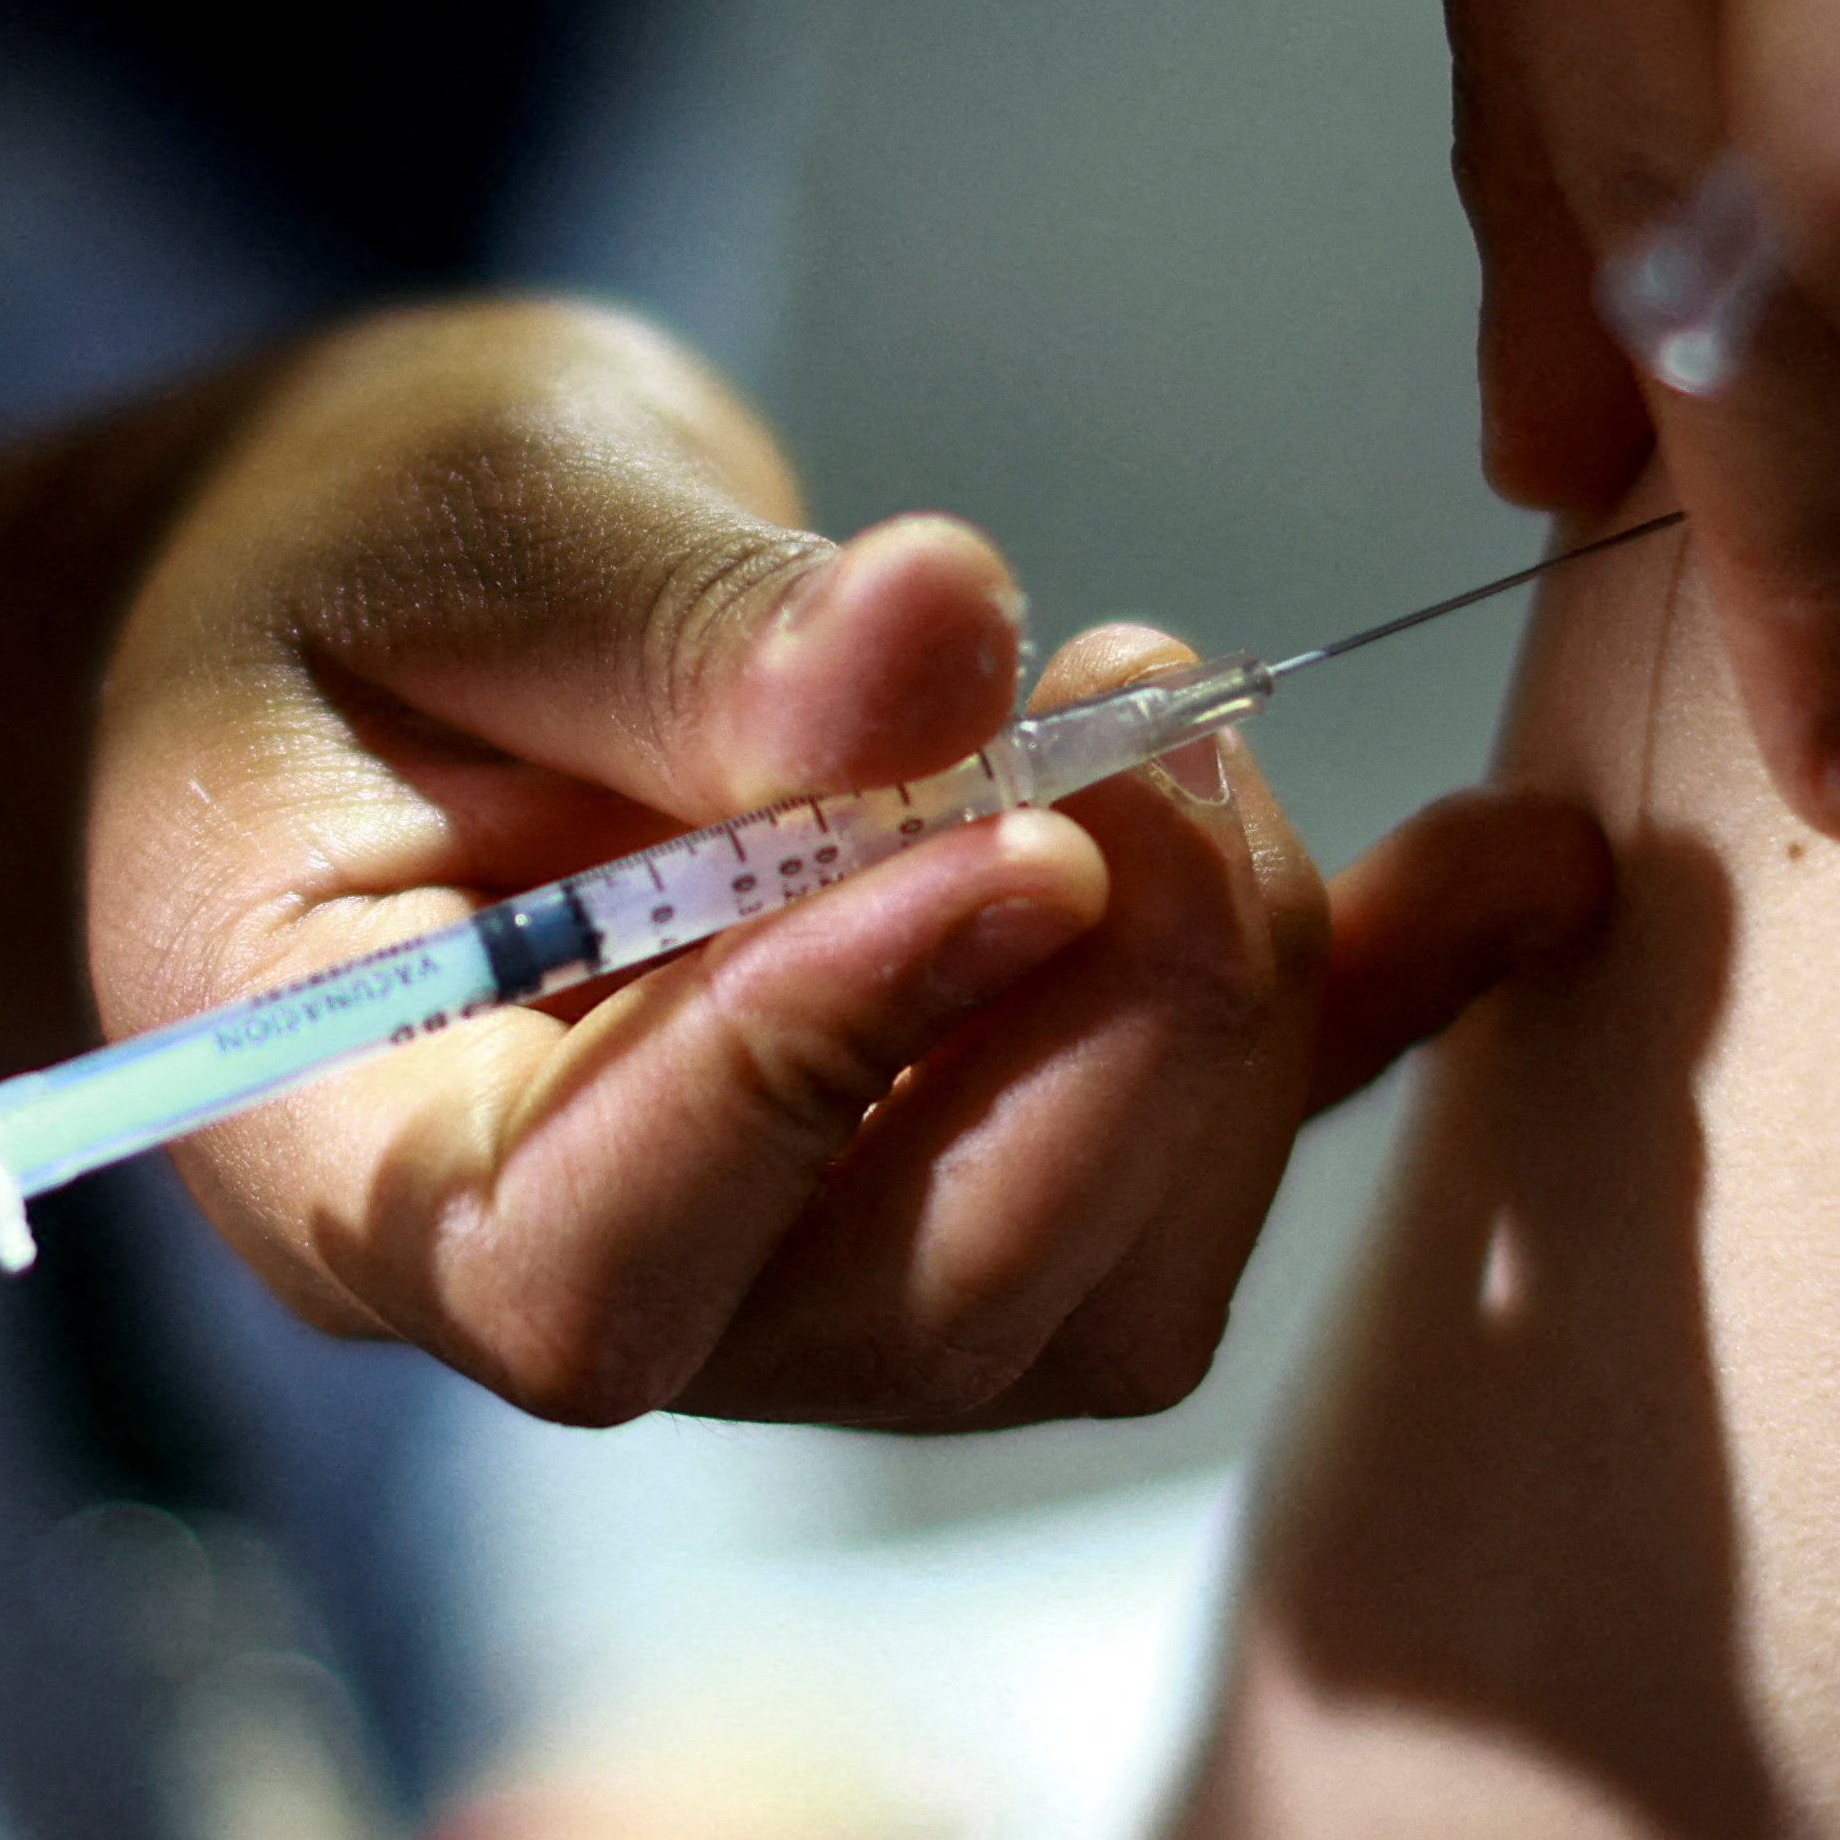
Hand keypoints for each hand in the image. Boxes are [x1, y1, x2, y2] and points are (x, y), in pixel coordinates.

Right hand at [84, 300, 1609, 1428]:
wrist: (363, 606)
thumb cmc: (327, 560)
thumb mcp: (454, 523)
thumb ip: (677, 622)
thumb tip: (948, 647)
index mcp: (351, 1148)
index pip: (582, 1267)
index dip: (811, 1087)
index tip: (1005, 847)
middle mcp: (580, 1266)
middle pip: (892, 1315)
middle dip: (1092, 1037)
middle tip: (1147, 730)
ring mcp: (786, 1252)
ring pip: (1078, 1296)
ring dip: (1217, 1026)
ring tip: (1188, 726)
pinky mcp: (960, 1158)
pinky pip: (1193, 1163)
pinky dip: (1366, 1012)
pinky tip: (1511, 862)